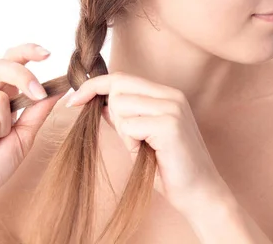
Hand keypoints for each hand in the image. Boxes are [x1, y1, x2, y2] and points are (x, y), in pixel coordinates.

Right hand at [0, 43, 62, 202]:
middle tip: (38, 95)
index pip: (11, 61)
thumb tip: (60, 89)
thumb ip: (39, 111)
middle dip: (24, 78)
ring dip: (3, 127)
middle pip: (3, 66)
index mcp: (0, 93)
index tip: (47, 54)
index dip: (27, 52)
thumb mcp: (25, 135)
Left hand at [65, 71, 230, 216]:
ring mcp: (172, 108)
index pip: (122, 77)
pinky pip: (129, 126)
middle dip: (113, 115)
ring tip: (143, 148)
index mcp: (167, 94)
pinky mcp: (169, 124)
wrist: (199, 193)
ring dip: (124, 132)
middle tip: (132, 140)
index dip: (94, 86)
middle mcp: (171, 95)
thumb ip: (124, 117)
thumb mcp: (141, 137)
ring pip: (121, 106)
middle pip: (118, 87)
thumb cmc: (169, 168)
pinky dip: (131, 143)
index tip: (73, 100)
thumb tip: (99, 101)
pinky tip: (149, 154)